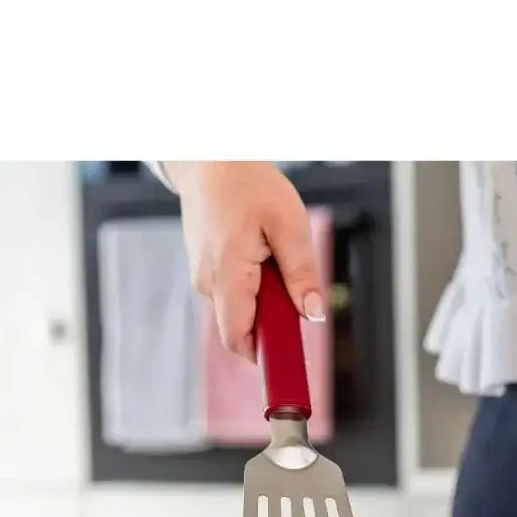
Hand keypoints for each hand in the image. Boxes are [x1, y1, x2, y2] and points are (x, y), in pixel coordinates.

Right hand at [165, 162, 324, 361]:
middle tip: (291, 289)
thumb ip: (301, 272)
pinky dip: (252, 285)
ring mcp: (202, 278)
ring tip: (273, 258)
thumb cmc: (247, 182)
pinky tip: (259, 253)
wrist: (210, 158)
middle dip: (270, 322)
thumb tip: (313, 313)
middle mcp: (207, 283)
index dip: (263, 356)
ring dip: (263, 300)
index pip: (238, 338)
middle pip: (241, 328)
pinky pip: (232, 293)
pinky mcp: (205, 271)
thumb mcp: (288, 223)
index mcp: (227, 275)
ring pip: (238, 310)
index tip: (288, 357)